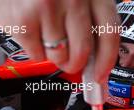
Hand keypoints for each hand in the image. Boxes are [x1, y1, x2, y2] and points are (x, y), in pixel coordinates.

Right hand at [0, 0, 119, 82]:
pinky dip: (34, 49)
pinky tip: (31, 31)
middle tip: (69, 62)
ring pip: (58, 56)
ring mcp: (47, 8)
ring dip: (52, 54)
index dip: (107, 62)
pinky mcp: (23, 19)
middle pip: (82, 52)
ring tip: (45, 35)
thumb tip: (92, 57)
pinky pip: (36, 54)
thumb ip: (85, 19)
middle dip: (75, 64)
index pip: (109, 34)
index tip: (101, 76)